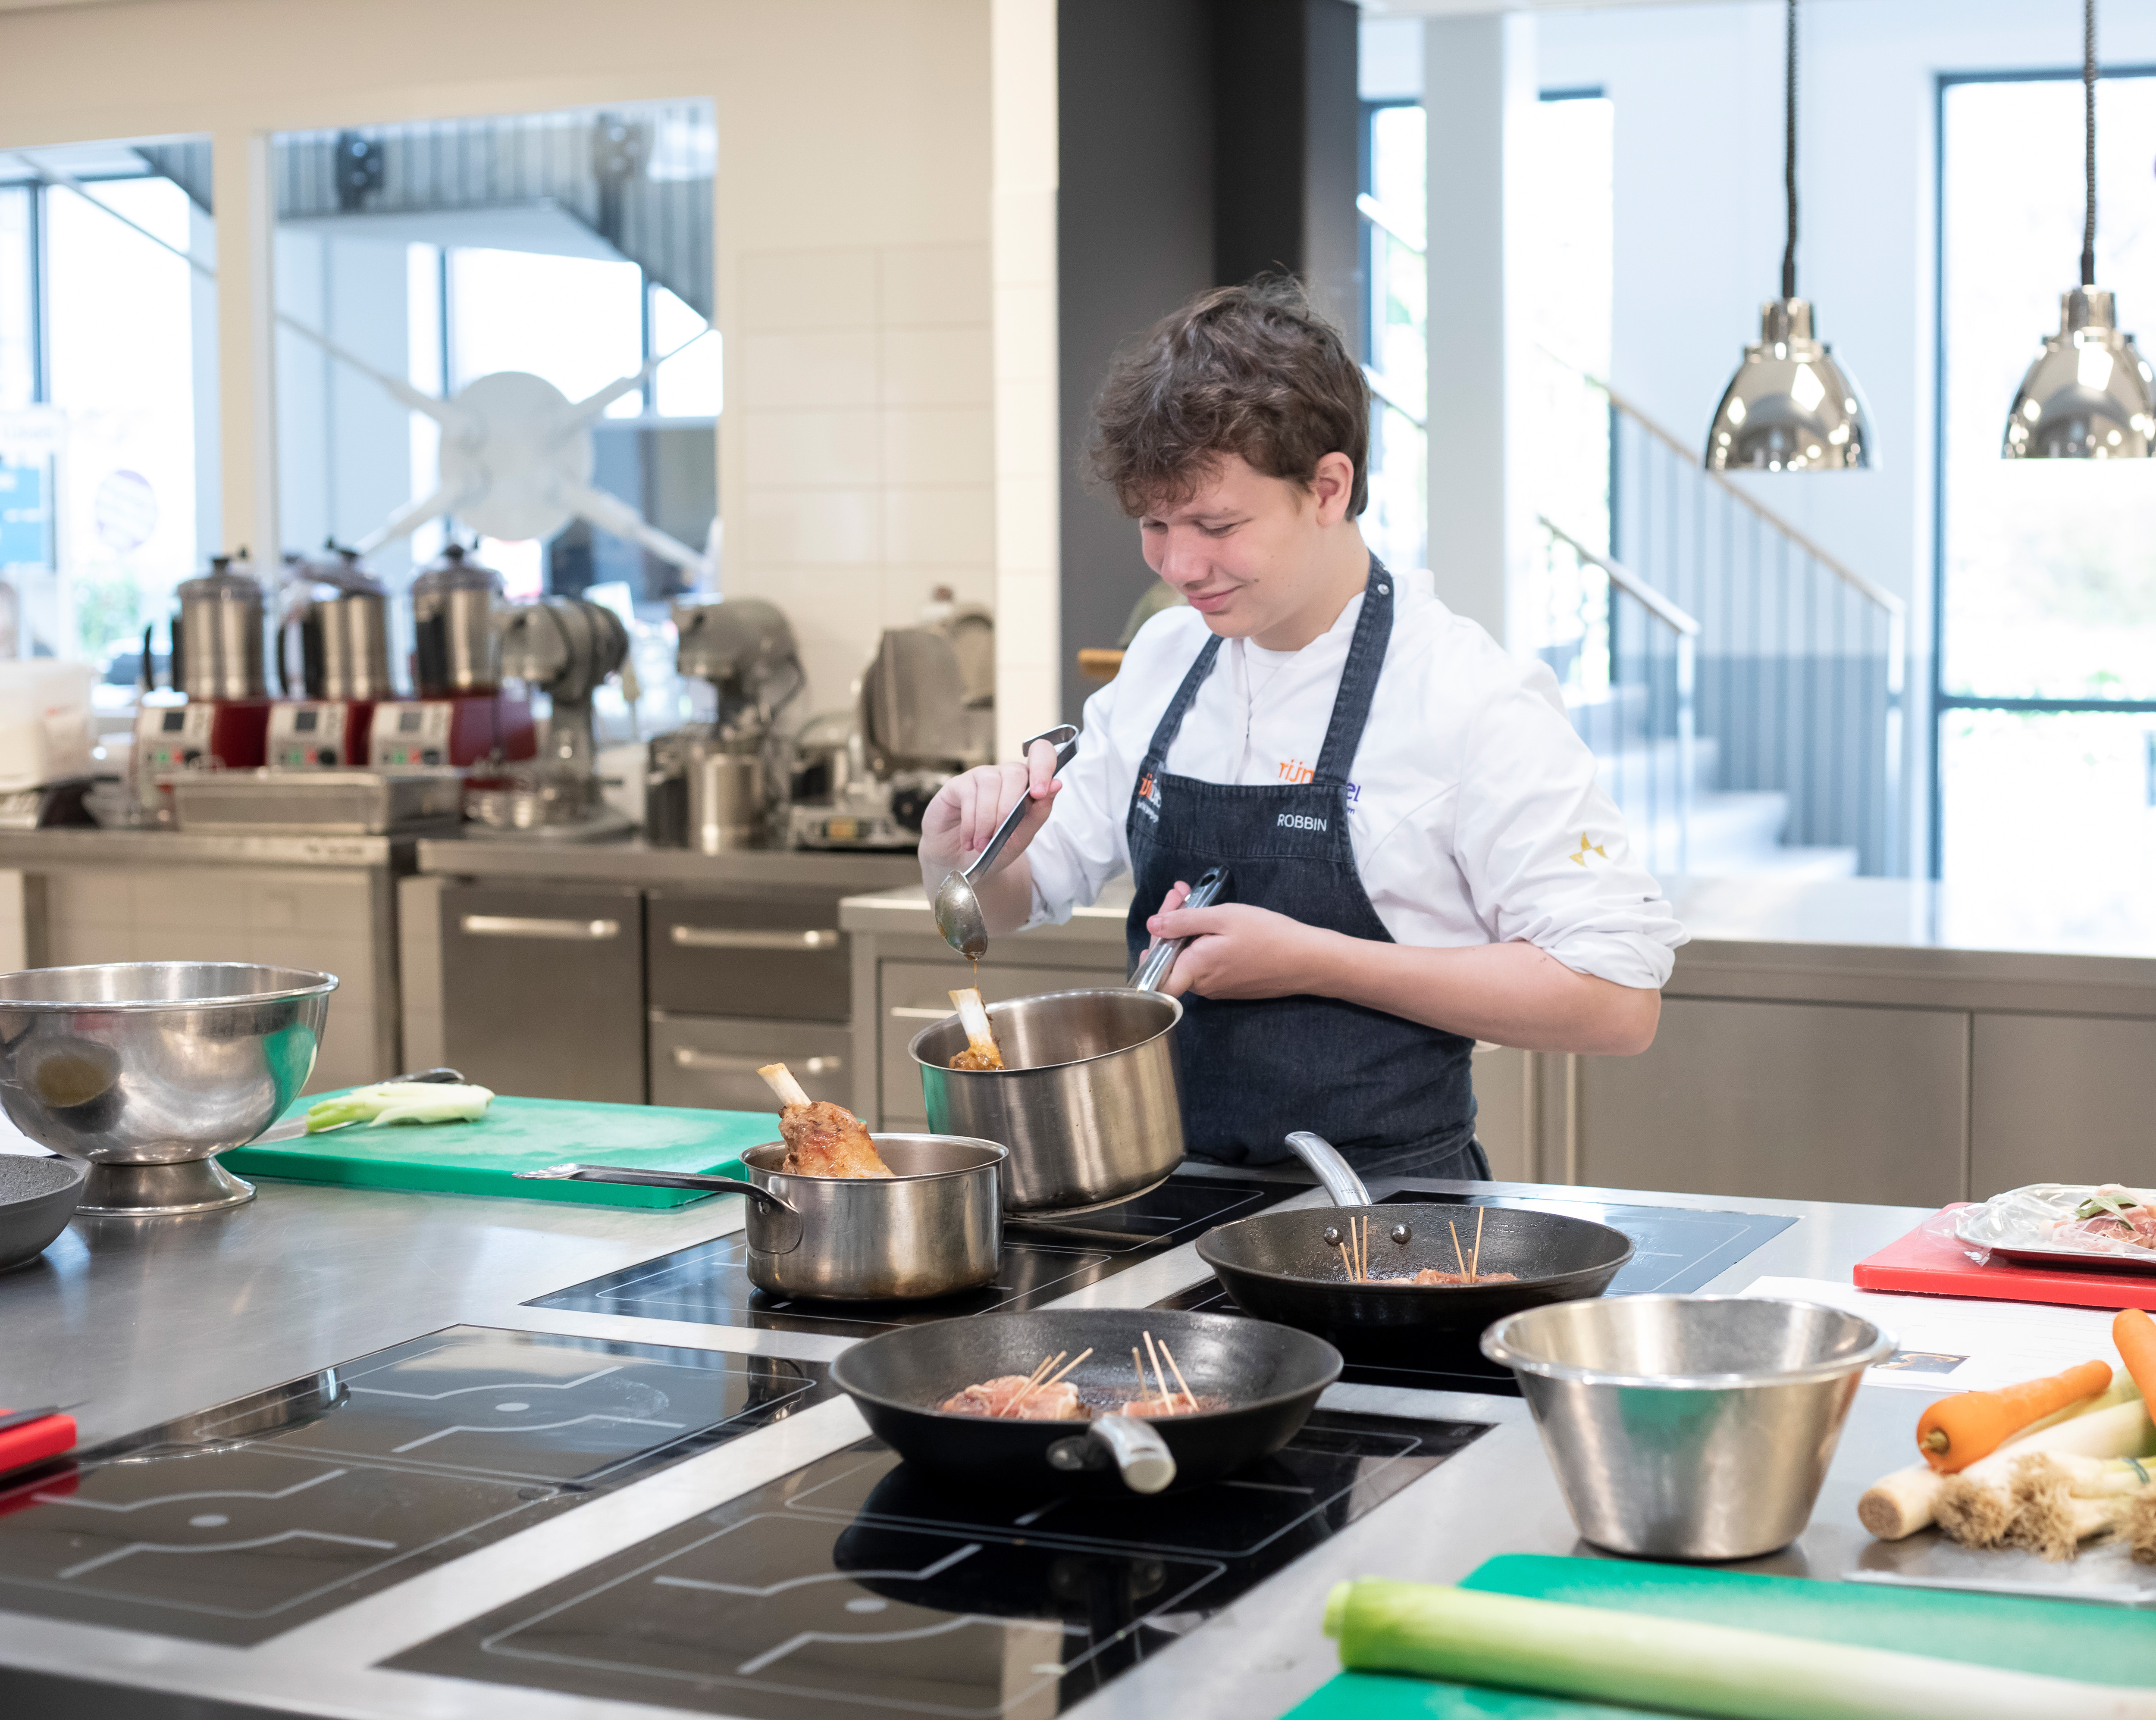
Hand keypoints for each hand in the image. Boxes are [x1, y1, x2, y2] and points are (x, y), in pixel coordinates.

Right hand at [917, 737, 1062, 883]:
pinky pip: (968, 795)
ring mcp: (981, 776)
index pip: (1041, 753)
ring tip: (981, 845)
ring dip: (987, 820)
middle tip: (999, 837)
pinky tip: (968, 840)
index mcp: (1028, 782)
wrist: (964, 862)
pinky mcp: (958, 784)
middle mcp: (1005, 774)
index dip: (1043, 767)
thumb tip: (1057, 784)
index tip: (1039, 793)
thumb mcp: (1023, 836)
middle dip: (1009, 808)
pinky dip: (970, 823)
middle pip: (1015, 772)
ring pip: (990, 784)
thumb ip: (1040, 812)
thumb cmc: (997, 846)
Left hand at [1144, 888, 1330, 1000]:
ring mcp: (1218, 988)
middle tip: (1182, 892)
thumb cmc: (1267, 935)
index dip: (1155, 936)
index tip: (1170, 904)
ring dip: (1188, 930)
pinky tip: (1216, 923)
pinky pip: (1207, 965)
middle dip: (1171, 922)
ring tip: (1197, 901)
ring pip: (1189, 959)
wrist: (1307, 960)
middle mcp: (1202, 986)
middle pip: (1171, 957)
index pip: (1154, 965)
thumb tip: (1152, 925)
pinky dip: (1204, 942)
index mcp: (1194, 970)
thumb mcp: (1222, 917)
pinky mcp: (1232, 986)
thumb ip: (1182, 922)